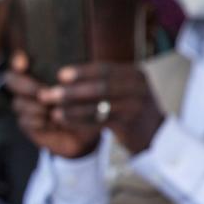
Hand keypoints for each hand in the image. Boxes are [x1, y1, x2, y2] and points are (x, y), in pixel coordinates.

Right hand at [7, 53, 103, 158]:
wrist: (86, 131)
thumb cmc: (85, 104)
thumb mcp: (82, 87)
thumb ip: (71, 74)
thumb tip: (61, 71)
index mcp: (39, 73)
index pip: (19, 62)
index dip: (17, 61)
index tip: (23, 63)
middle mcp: (27, 88)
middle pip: (11, 80)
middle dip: (26, 86)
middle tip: (43, 93)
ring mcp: (25, 106)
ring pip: (18, 103)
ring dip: (35, 107)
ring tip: (51, 111)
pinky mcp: (27, 123)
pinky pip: (24, 120)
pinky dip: (38, 122)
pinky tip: (52, 124)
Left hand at [38, 63, 164, 154]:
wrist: (156, 135)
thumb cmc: (131, 109)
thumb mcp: (125, 88)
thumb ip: (105, 80)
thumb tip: (67, 75)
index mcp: (135, 74)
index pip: (105, 68)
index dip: (81, 72)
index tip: (60, 75)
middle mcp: (137, 87)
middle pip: (100, 86)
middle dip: (71, 91)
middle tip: (48, 94)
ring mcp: (135, 106)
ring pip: (99, 105)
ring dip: (72, 109)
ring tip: (53, 111)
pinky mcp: (130, 124)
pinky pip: (100, 121)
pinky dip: (80, 121)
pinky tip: (64, 121)